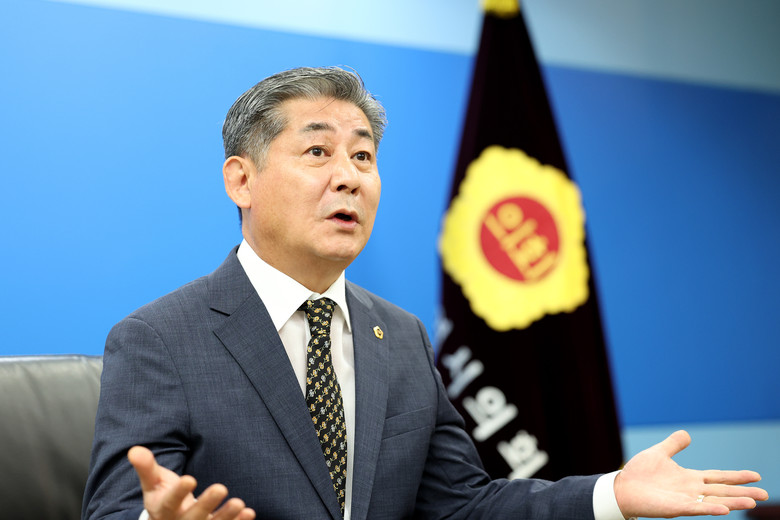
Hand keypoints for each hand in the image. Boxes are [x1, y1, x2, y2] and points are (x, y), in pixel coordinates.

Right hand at [128, 446, 255, 519]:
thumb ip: (146, 468)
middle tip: (221, 487)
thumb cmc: (163, 497)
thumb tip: (134, 450)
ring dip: (226, 516)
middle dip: (206, 504)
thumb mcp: (153, 483)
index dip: (179, 492)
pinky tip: (249, 512)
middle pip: (193, 516)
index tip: (190, 479)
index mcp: (163, 509)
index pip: (170, 502)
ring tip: (240, 503)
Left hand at [614, 430, 768, 517]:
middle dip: (743, 493)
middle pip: (722, 491)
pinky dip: (710, 508)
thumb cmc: (639, 474)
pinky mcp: (675, 508)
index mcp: (689, 478)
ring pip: (714, 501)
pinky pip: (696, 508)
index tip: (756, 476)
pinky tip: (724, 510)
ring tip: (752, 502)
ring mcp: (685, 500)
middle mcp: (691, 490)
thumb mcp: (659, 453)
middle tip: (765, 494)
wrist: (622, 487)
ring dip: (733, 502)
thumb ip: (673, 445)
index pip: (718, 477)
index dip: (736, 476)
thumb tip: (687, 434)